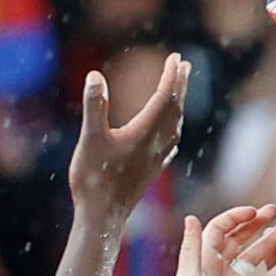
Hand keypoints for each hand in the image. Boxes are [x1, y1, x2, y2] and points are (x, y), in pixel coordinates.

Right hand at [69, 55, 188, 220]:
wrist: (102, 217)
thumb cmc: (93, 179)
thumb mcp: (90, 139)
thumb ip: (94, 106)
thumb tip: (95, 75)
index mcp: (145, 132)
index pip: (165, 97)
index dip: (171, 76)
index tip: (177, 58)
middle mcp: (156, 144)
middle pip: (174, 109)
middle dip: (179, 86)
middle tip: (185, 66)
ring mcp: (155, 159)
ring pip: (174, 126)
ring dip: (178, 106)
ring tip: (179, 94)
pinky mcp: (150, 172)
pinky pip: (169, 145)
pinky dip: (173, 131)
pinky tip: (172, 136)